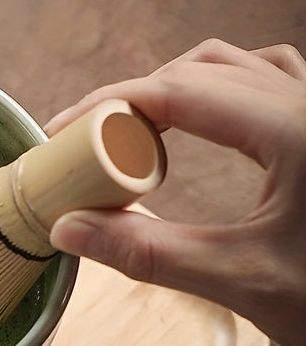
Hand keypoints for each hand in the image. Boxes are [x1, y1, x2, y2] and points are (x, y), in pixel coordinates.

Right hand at [45, 38, 305, 345]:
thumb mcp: (242, 280)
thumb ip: (150, 253)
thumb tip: (70, 229)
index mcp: (294, 129)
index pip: (177, 91)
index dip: (108, 105)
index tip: (63, 131)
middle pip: (198, 70)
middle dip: (132, 99)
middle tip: (87, 142)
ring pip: (233, 64)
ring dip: (173, 88)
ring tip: (134, 130)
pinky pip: (267, 76)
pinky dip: (217, 87)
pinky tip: (201, 118)